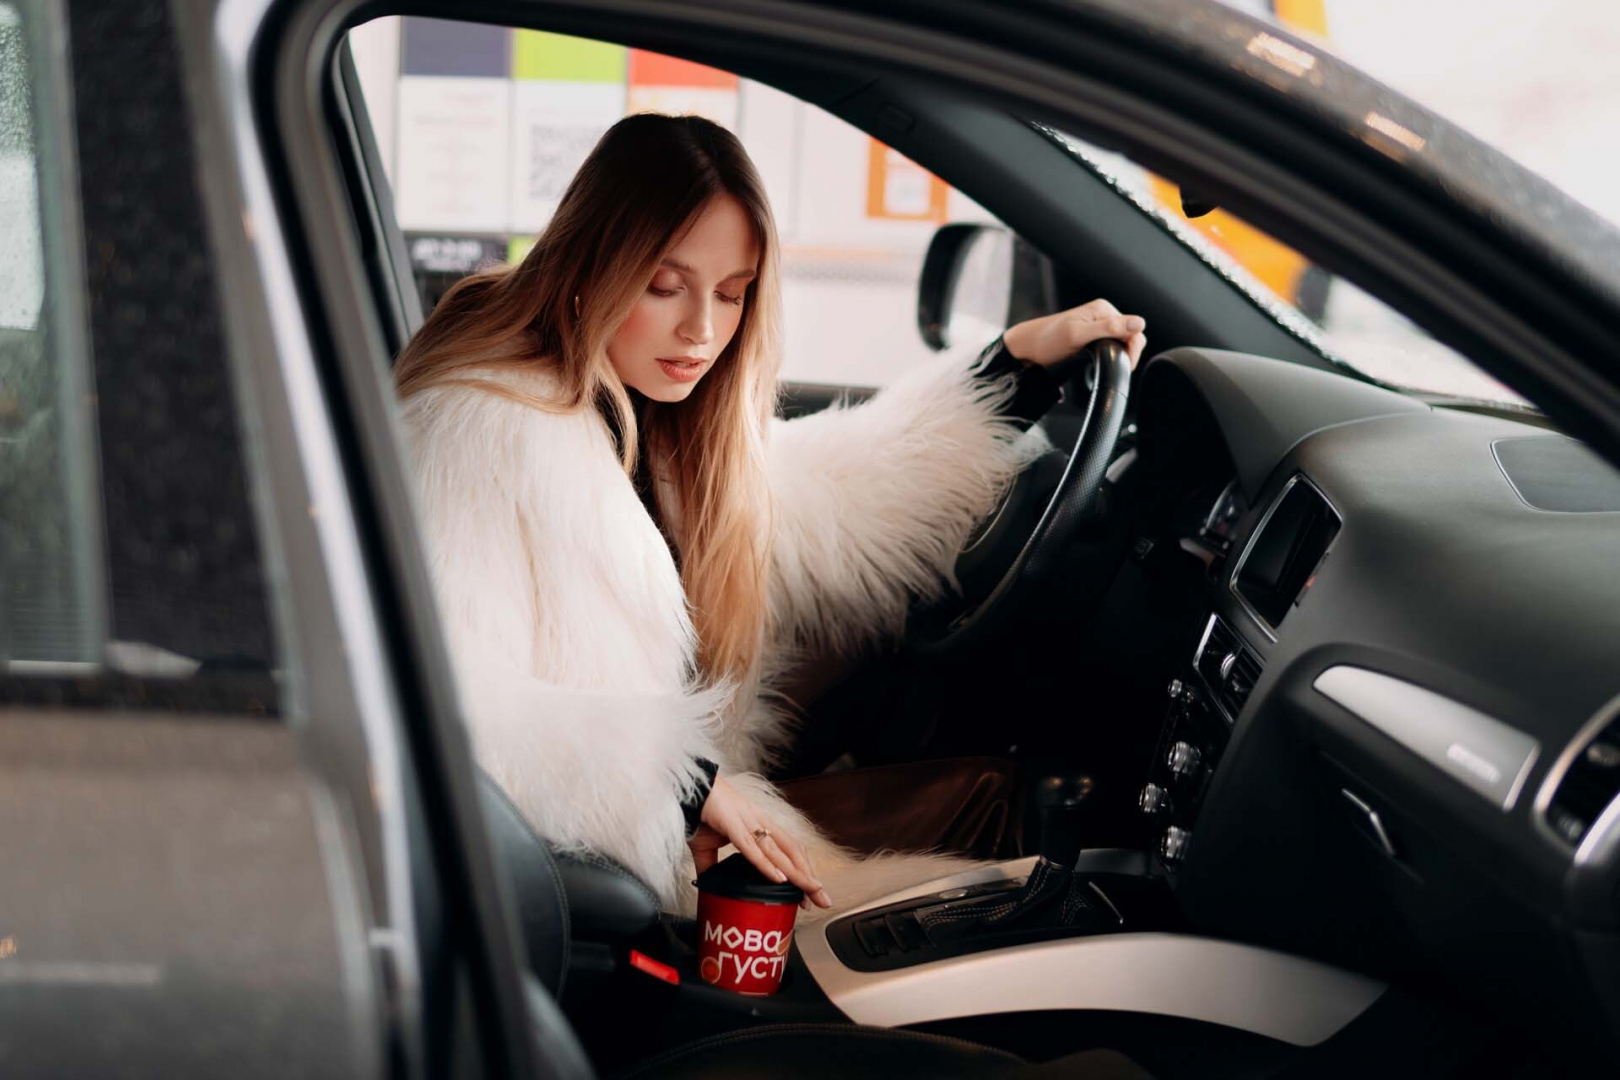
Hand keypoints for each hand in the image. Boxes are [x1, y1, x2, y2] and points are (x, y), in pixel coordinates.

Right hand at [692, 776, 831, 908]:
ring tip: (811, 891)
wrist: (686, 790)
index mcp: (759, 825)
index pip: (790, 850)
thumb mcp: (707, 846)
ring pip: (778, 853)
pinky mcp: (732, 825)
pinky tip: (780, 879)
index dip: (803, 870)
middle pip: (793, 853)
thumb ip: (710, 866)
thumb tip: (708, 885)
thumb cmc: (700, 813)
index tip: (811, 893)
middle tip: (823, 900)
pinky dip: (767, 864)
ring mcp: (748, 823)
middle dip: (809, 877)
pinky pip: (752, 848)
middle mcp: (761, 823)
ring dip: (797, 874)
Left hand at [1002, 298, 1146, 369]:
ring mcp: (1098, 324)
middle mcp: (1103, 314)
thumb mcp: (1078, 335)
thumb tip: (1140, 323)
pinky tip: (1102, 362)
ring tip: (1106, 366)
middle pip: (1131, 335)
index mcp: (1103, 309)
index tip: (1125, 366)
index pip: (1134, 328)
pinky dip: (1112, 355)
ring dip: (1120, 355)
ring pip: (1122, 341)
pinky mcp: (1093, 334)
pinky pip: (1112, 344)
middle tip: (1114, 369)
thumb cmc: (1048, 341)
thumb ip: (1109, 328)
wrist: (1028, 348)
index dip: (1133, 349)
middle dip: (1127, 353)